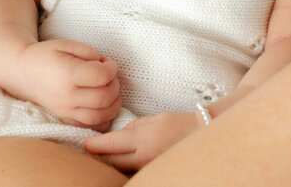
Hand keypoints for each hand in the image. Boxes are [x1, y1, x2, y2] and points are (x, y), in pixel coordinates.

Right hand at [12, 39, 121, 130]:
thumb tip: (103, 65)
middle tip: (107, 75)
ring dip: (113, 104)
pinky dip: (104, 119)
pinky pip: (91, 127)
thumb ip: (88, 52)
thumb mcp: (65, 44)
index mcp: (68, 74)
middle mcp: (67, 97)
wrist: (21, 72)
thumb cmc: (45, 56)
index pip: (102, 76)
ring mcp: (65, 112)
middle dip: (115, 85)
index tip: (107, 61)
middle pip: (105, 98)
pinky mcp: (65, 120)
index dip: (112, 67)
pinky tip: (102, 105)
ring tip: (107, 89)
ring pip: (101, 117)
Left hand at [84, 110, 200, 171]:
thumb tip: (121, 135)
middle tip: (90, 151)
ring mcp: (150, 167)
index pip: (111, 144)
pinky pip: (134, 172)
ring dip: (112, 163)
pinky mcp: (155, 172)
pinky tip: (122, 163)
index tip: (85, 143)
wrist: (205, 137)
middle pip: (112, 161)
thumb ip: (136, 126)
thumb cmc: (182, 124)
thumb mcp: (156, 118)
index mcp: (143, 139)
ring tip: (103, 157)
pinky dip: (125, 168)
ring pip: (122, 169)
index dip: (95, 145)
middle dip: (99, 157)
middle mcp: (144, 157)